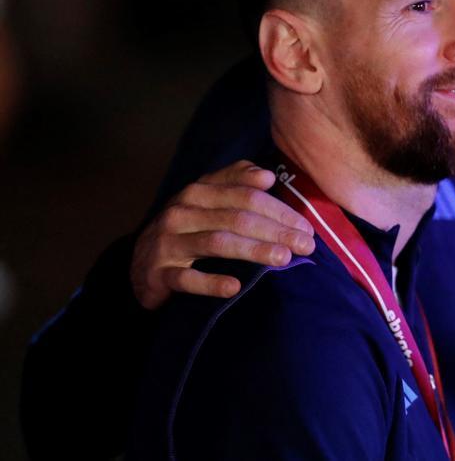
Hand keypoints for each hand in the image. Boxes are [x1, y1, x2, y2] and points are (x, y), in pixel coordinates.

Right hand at [131, 160, 315, 308]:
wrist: (140, 264)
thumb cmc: (187, 229)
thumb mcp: (207, 201)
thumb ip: (235, 182)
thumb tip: (266, 175)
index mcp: (198, 192)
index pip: (246, 197)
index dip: (279, 211)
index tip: (306, 227)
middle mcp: (181, 213)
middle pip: (237, 218)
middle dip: (276, 231)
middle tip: (306, 245)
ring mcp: (168, 243)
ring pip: (217, 243)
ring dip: (254, 251)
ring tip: (283, 259)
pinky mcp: (158, 273)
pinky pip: (187, 279)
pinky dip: (211, 282)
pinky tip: (236, 286)